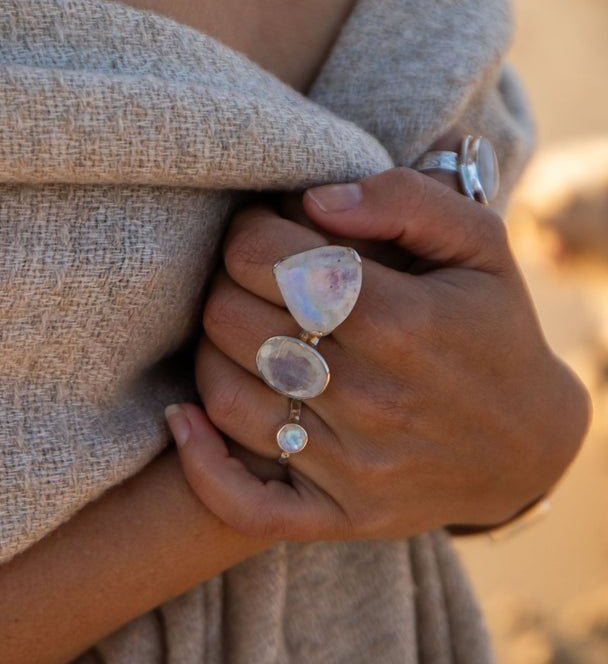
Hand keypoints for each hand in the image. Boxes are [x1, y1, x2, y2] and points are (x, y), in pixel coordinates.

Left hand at [167, 168, 589, 540]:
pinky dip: (201, 461)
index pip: (271, 263)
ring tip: (236, 330)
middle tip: (248, 278)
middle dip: (227, 284)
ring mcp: (352, 466)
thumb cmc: (494, 330)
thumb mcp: (480, 244)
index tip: (259, 232)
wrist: (528, 445)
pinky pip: (242, 501)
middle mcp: (372, 398)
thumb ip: (405, 200)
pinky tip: (184, 418)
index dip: (247, 234)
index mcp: (402, 322)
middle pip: (235, 324)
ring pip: (226, 397)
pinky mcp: (339, 513)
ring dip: (211, 350)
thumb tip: (315, 199)